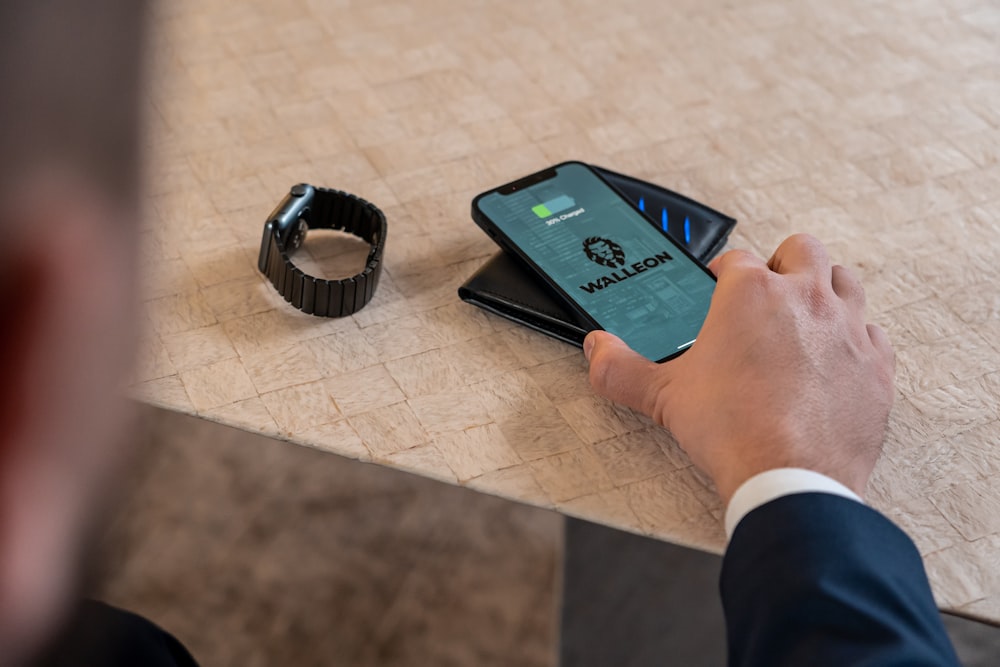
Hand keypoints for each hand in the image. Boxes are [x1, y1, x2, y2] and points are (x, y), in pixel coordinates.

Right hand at [584, 234, 894, 503]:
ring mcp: (847, 328)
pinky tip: (836, 360)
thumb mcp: (662, 396)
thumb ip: (620, 368)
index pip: (736, 259)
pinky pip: (872, 332)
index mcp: (750, 293)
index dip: (722, 274)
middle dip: (783, 264)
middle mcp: (804, 298)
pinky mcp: (876, 364)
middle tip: (767, 293)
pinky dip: (855, 339)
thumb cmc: (732, 430)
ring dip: (826, 289)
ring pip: (846, 280)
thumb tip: (596, 350)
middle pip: (802, 250)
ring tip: (805, 316)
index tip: (717, 292)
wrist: (791, 477)